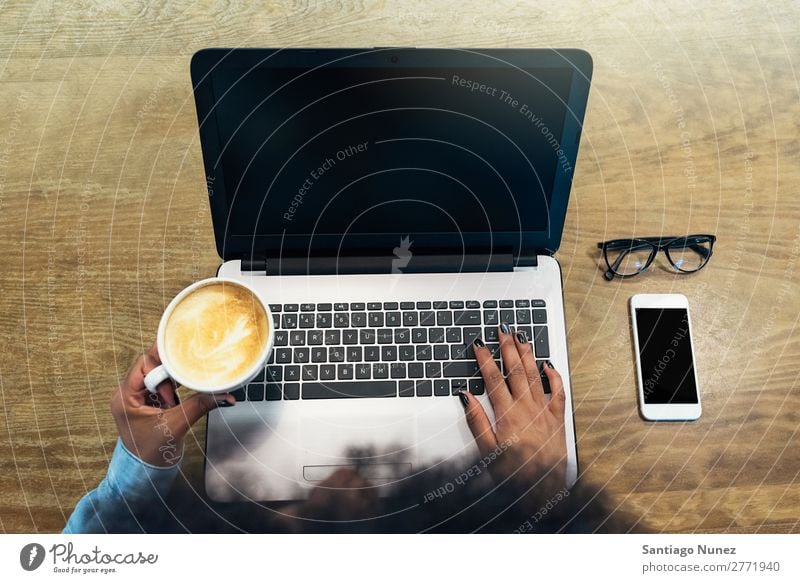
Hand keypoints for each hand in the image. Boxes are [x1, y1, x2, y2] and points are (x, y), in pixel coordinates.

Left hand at [110, 343, 234, 465]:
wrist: (147, 473)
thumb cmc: (152, 454)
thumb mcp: (176, 426)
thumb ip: (199, 405)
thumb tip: (224, 394)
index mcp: (125, 397)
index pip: (144, 364)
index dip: (164, 361)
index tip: (183, 359)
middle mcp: (128, 393)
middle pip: (152, 366)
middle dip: (172, 369)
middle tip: (190, 369)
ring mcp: (138, 397)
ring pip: (159, 373)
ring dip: (175, 378)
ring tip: (188, 384)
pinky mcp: (148, 401)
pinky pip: (163, 384)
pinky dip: (176, 384)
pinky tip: (186, 387)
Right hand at [461, 325, 567, 504]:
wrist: (543, 492)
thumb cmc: (513, 475)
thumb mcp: (486, 451)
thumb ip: (476, 421)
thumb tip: (466, 396)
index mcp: (507, 415)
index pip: (493, 378)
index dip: (485, 358)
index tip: (478, 343)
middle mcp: (527, 409)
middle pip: (516, 370)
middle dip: (507, 347)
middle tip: (502, 329)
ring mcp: (544, 412)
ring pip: (535, 375)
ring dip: (527, 354)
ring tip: (522, 336)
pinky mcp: (557, 419)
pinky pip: (558, 391)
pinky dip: (553, 375)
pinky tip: (548, 363)